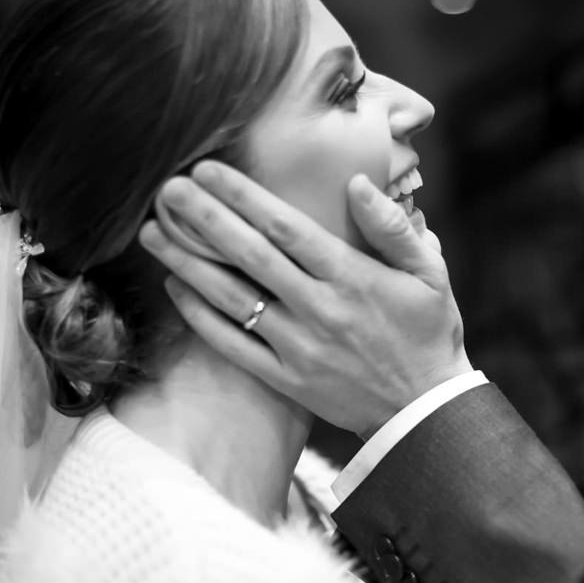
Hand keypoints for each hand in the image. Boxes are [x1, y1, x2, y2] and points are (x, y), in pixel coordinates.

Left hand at [139, 160, 473, 436]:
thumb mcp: (430, 273)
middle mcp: (319, 309)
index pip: (286, 227)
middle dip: (203, 218)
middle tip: (167, 189)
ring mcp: (298, 347)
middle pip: (249, 255)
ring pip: (231, 298)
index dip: (243, 196)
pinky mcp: (286, 379)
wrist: (424, 411)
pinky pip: (233, 344)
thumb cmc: (428, 332)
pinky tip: (177, 287)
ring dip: (188, 262)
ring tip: (154, 233)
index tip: (209, 171)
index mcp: (352, 277)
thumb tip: (356, 183)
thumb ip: (392, 227)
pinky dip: (201, 316)